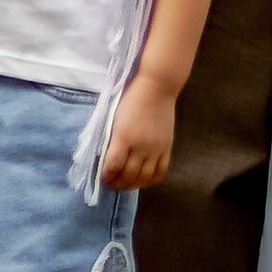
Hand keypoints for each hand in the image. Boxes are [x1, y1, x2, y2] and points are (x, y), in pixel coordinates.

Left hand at [100, 70, 178, 188]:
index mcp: (124, 136)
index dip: (107, 176)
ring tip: (127, 184)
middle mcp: (140, 146)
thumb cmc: (132, 98)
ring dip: (133, 185)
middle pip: (128, 175)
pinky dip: (151, 180)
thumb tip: (107, 159)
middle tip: (113, 184)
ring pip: (144, 178)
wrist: (157, 86)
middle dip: (118, 184)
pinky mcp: (167, 147)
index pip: (113, 166)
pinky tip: (144, 179)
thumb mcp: (115, 117)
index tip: (103, 177)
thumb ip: (112, 139)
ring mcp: (156, 148)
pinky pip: (160, 172)